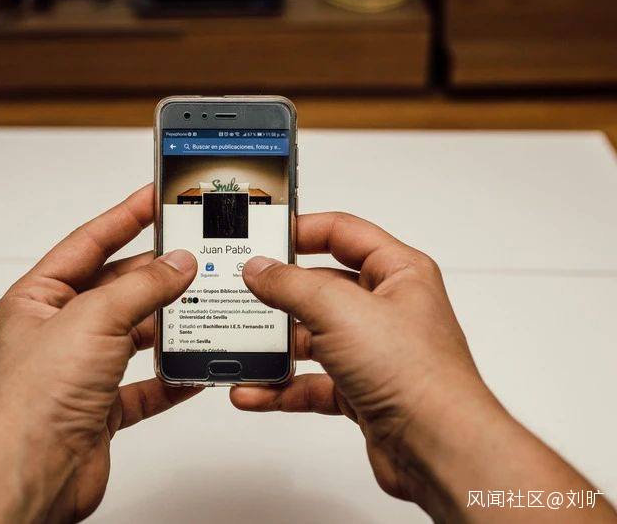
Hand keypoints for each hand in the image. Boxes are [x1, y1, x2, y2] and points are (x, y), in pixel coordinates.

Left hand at [0, 185, 199, 522]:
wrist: (35, 471)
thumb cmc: (35, 398)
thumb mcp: (94, 319)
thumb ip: (142, 287)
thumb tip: (177, 264)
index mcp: (39, 299)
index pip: (88, 243)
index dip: (124, 217)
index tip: (154, 199)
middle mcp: (59, 332)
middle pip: (116, 289)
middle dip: (155, 275)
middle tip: (192, 256)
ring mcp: (81, 370)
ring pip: (133, 336)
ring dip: (167, 325)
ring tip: (201, 306)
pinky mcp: (101, 407)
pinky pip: (144, 384)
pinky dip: (171, 376)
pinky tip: (194, 367)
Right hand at [231, 212, 615, 522]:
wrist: (436, 447)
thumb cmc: (417, 374)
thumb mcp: (340, 311)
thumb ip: (292, 285)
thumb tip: (260, 270)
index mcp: (398, 273)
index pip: (343, 233)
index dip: (302, 230)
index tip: (264, 237)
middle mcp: (387, 309)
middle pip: (321, 288)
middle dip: (280, 295)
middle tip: (243, 292)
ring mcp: (373, 352)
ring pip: (313, 339)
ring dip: (276, 346)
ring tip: (241, 346)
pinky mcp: (361, 391)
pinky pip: (311, 382)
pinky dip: (281, 387)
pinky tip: (254, 391)